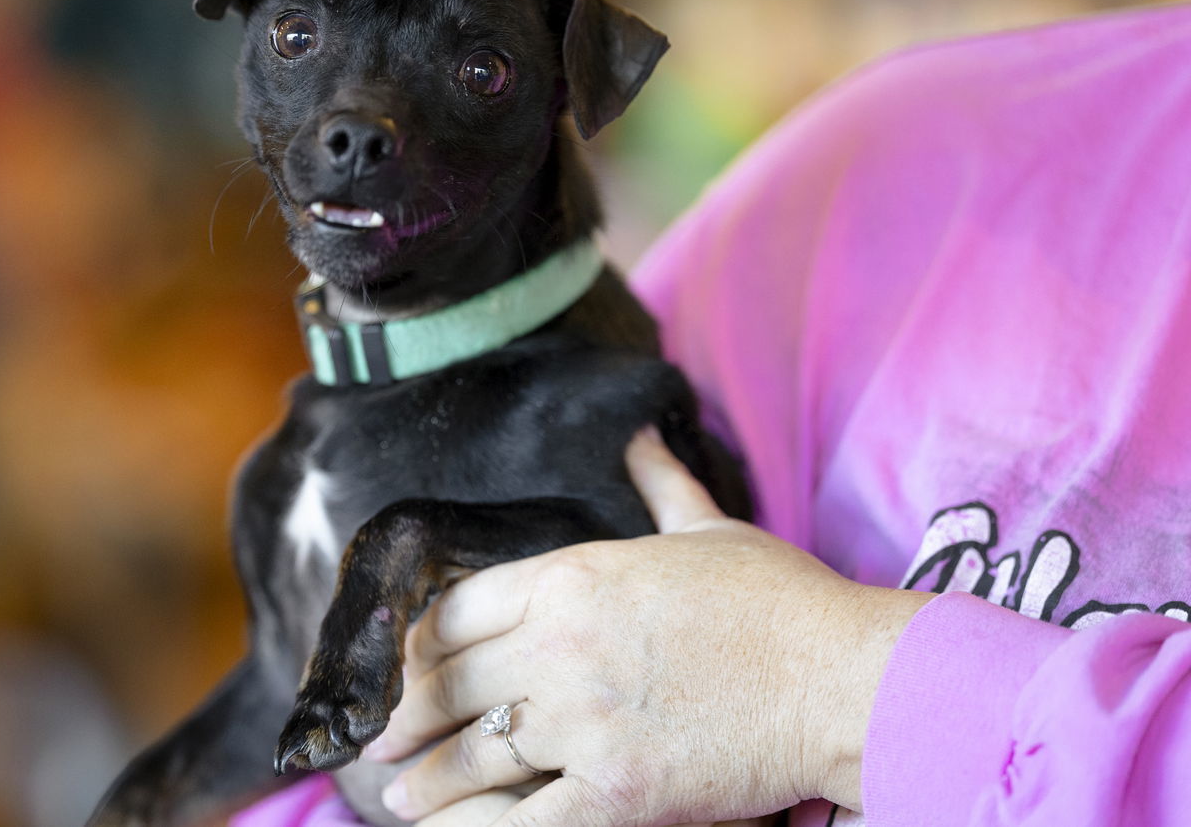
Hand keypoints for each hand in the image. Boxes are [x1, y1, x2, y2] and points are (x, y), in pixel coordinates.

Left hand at [363, 427, 928, 826]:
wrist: (845, 678)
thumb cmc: (780, 602)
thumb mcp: (710, 528)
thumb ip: (658, 486)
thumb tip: (640, 436)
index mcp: (573, 575)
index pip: (457, 609)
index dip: (417, 643)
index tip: (400, 665)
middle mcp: (561, 645)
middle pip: (452, 682)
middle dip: (407, 714)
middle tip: (379, 737)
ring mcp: (584, 721)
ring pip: (473, 752)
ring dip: (426, 779)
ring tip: (398, 794)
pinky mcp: (616, 791)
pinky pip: (521, 819)